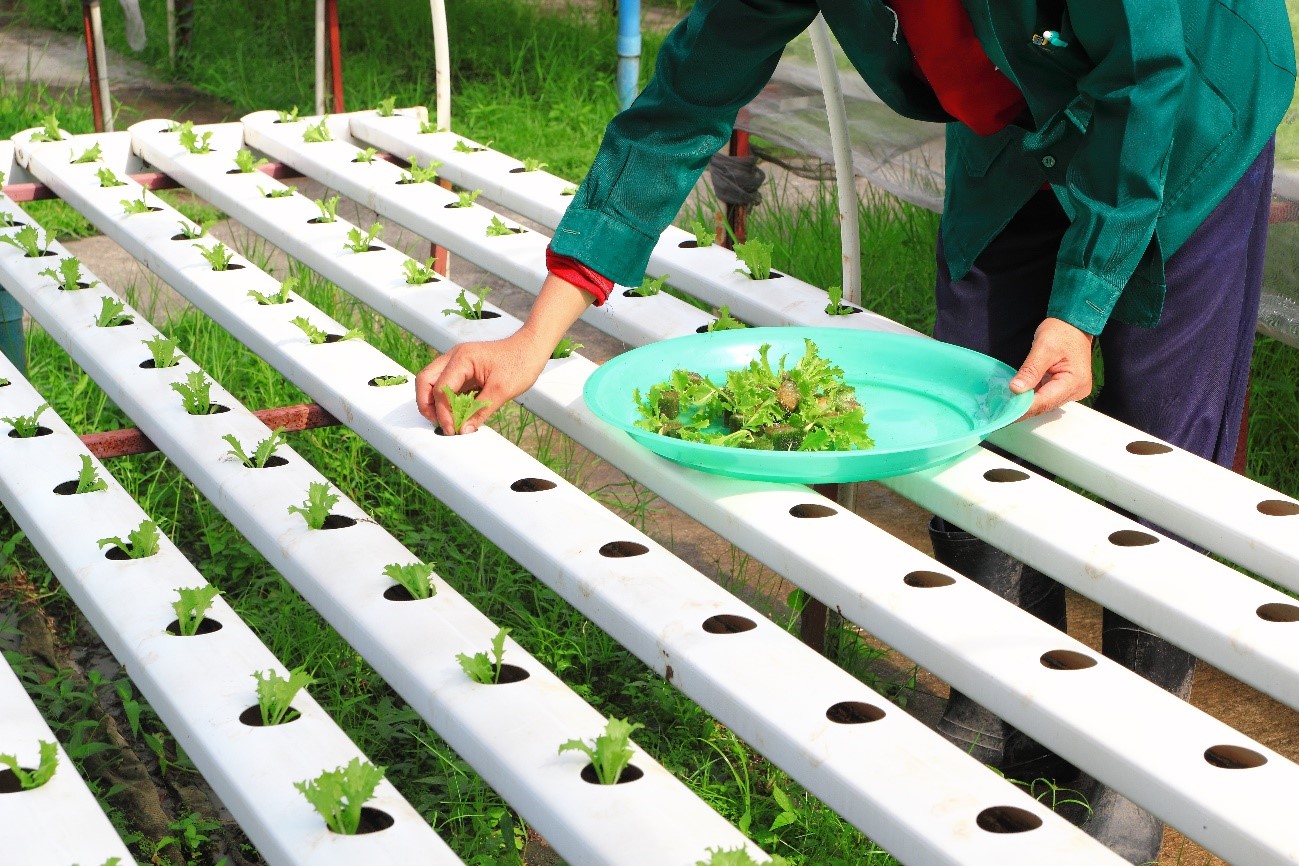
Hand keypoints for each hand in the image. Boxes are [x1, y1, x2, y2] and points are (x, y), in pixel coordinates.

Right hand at [415, 272, 595, 432]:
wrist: (532, 348)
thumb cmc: (520, 362)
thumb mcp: (502, 391)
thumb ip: (480, 411)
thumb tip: (464, 430)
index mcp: (461, 359)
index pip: (440, 389)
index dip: (443, 412)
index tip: (452, 429)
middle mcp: (454, 358)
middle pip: (426, 381)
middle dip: (427, 405)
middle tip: (438, 424)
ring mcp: (457, 363)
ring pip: (433, 383)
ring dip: (435, 403)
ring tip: (447, 421)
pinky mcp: (464, 370)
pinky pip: (447, 385)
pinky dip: (448, 400)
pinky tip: (457, 413)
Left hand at [1009, 317, 1095, 417]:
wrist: (1073, 325)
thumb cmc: (1061, 332)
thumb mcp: (1043, 348)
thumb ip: (1030, 370)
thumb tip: (1016, 389)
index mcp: (1074, 381)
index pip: (1045, 401)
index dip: (1023, 408)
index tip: (1004, 411)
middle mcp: (1076, 391)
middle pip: (1045, 405)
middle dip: (1023, 407)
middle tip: (1000, 409)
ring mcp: (1072, 391)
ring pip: (1045, 403)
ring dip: (1026, 403)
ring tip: (1006, 404)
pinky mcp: (1066, 389)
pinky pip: (1047, 397)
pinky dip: (1032, 397)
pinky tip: (1018, 397)